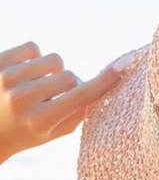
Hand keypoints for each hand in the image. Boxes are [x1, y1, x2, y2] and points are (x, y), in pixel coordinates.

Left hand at [0, 41, 132, 163]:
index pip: (82, 96)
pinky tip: (25, 74)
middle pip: (70, 77)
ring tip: (37, 87)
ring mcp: (6, 78)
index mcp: (40, 120)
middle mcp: (22, 98)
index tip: (126, 63)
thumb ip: (79, 112)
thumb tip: (101, 84)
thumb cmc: (28, 132)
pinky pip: (33, 47)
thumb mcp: (56, 131)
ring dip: (52, 72)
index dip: (106, 80)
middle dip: (70, 86)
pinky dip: (35, 58)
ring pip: (53, 59)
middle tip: (55, 99)